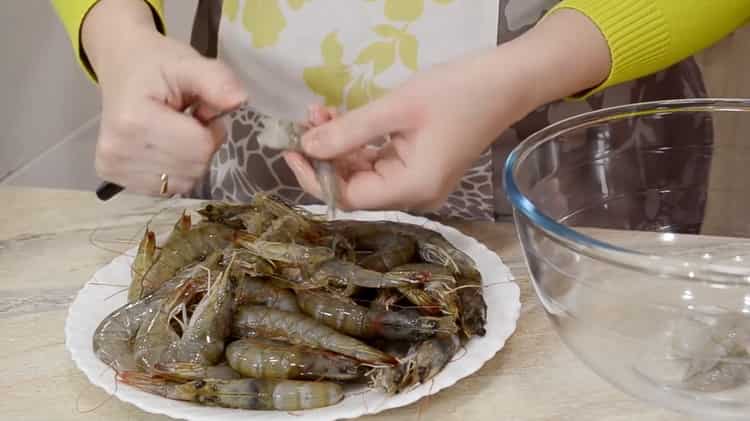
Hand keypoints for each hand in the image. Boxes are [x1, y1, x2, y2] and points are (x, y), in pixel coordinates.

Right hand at [83, 0, 247, 194]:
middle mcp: (118, 151)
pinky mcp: (115, 179)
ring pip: (184, 183)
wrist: (123, 66)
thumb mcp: (189, 63)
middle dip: (201, 146)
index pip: (200, 148)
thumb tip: (239, 99)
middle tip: (187, 120)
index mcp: (134, 121)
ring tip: (174, 132)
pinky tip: (163, 147)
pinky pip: (168, 188)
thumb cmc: (157, 66)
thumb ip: (217, 80)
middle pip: (193, 168)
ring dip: (190, 161)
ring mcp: (114, 168)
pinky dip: (175, 171)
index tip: (200, 112)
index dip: (211, 131)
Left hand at [285, 51, 529, 210]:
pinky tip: (343, 118)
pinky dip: (359, 145)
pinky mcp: (421, 169)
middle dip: (327, 155)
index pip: (349, 198)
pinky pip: (380, 164)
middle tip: (308, 118)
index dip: (315, 177)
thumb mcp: (397, 108)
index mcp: (412, 189)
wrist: (508, 83)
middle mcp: (415, 196)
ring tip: (322, 111)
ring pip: (365, 174)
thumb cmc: (457, 92)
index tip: (291, 149)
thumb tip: (306, 147)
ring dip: (340, 146)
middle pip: (355, 188)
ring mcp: (419, 184)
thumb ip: (349, 131)